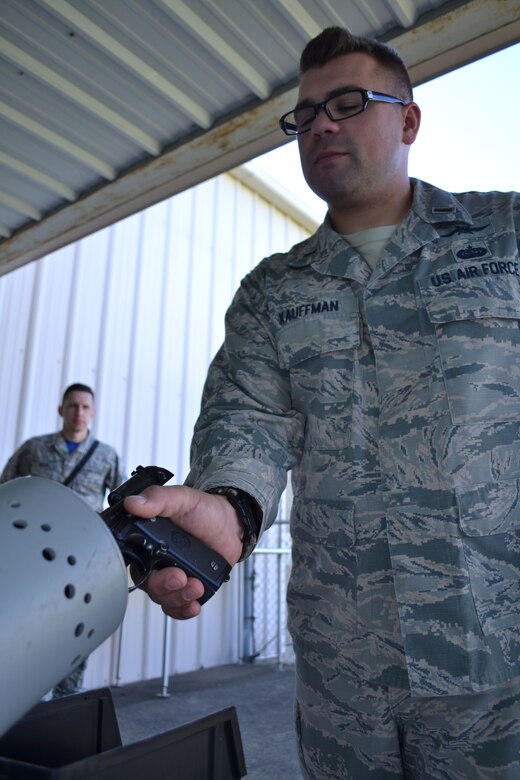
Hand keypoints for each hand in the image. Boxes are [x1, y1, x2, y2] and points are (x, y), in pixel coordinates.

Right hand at [124, 485, 242, 619]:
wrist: (231, 524)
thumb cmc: (205, 510)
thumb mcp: (181, 498)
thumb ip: (158, 499)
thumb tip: (134, 503)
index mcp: (148, 541)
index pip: (133, 562)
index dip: (141, 571)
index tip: (155, 569)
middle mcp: (156, 561)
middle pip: (149, 585)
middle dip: (164, 586)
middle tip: (179, 577)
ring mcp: (172, 575)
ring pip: (163, 598)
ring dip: (177, 597)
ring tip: (195, 586)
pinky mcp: (187, 587)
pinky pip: (177, 607)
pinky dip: (183, 610)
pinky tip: (193, 604)